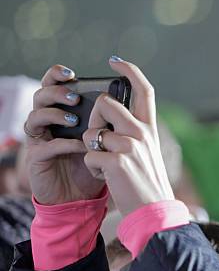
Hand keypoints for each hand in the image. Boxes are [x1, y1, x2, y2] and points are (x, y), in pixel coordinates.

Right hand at [24, 65, 104, 204]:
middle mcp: (49, 122)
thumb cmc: (96, 163)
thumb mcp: (108, 138)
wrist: (82, 198)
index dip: (59, 74)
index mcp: (65, 111)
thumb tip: (130, 96)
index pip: (56, 85)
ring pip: (36, 116)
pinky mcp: (37, 158)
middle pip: (41, 94)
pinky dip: (63, 143)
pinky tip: (79, 145)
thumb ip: (113, 119)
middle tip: (73, 95)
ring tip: (74, 118)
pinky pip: (46, 146)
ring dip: (55, 114)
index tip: (72, 72)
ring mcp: (41, 139)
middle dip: (55, 90)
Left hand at [82, 57, 173, 214]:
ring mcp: (130, 146)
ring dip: (91, 148)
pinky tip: (106, 177)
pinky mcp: (116, 161)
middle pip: (106, 104)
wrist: (153, 211)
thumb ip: (133, 131)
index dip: (129, 71)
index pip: (144, 90)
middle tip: (98, 137)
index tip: (115, 61)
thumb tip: (109, 111)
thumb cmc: (146, 183)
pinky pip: (88, 155)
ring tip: (105, 164)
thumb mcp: (147, 152)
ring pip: (92, 131)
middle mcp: (142, 132)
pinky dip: (91, 167)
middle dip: (94, 118)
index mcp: (150, 129)